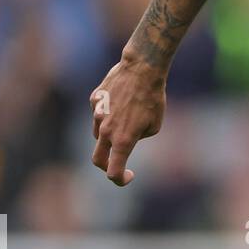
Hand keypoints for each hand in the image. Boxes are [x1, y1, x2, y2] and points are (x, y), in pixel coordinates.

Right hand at [89, 54, 166, 186]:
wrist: (142, 69)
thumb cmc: (154, 98)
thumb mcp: (154, 125)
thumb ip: (136, 137)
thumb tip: (125, 138)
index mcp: (122, 140)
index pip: (113, 171)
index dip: (120, 179)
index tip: (128, 175)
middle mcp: (106, 130)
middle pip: (98, 159)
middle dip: (106, 166)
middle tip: (118, 164)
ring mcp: (97, 114)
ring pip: (98, 134)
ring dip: (109, 135)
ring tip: (129, 119)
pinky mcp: (94, 100)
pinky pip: (99, 113)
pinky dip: (108, 113)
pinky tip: (122, 100)